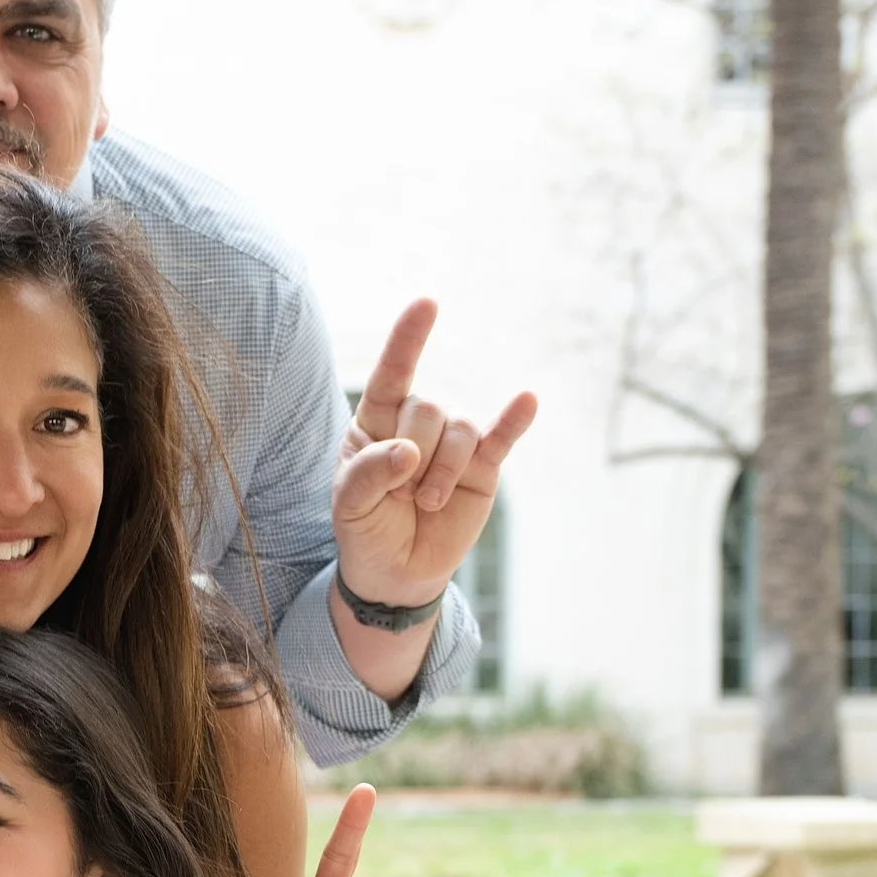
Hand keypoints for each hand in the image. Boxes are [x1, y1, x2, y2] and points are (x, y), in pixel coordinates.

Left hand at [333, 302, 536, 608]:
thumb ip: (368, 473)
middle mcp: (417, 423)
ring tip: (425, 503)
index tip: (427, 304)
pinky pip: (501, 438)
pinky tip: (527, 400)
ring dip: (444, 471)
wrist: (397, 572)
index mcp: (376, 422)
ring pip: (461, 430)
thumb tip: (408, 451)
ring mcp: (453, 443)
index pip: (392, 374)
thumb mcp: (349, 506)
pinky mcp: (484, 467)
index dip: (408, 340)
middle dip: (415, 454)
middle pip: (428, 408)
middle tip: (402, 496)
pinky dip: (515, 420)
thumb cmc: (366, 529)